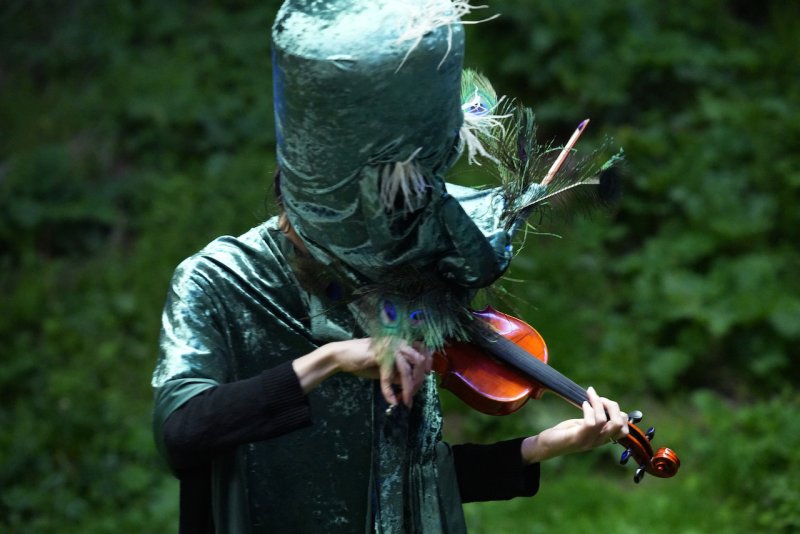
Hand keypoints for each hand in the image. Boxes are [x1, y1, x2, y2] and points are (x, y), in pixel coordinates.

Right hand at [293, 338, 432, 407]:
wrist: (341, 356)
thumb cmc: (363, 361)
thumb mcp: (386, 369)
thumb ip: (399, 374)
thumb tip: (412, 386)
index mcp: (401, 343)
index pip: (422, 351)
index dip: (428, 364)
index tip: (428, 377)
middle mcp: (397, 342)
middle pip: (418, 361)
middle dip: (418, 380)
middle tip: (412, 395)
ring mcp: (388, 347)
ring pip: (406, 370)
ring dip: (408, 388)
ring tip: (405, 402)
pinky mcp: (379, 355)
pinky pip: (389, 375)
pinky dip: (390, 391)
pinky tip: (391, 401)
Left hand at [521, 386, 628, 463]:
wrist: (547, 445)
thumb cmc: (565, 433)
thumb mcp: (584, 425)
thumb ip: (596, 419)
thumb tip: (606, 404)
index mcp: (602, 438)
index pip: (624, 430)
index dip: (621, 414)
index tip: (607, 403)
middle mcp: (598, 441)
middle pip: (618, 424)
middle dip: (612, 406)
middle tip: (600, 398)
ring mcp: (588, 440)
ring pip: (605, 420)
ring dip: (598, 403)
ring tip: (590, 395)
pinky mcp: (577, 438)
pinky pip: (590, 423)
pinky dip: (588, 409)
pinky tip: (583, 404)